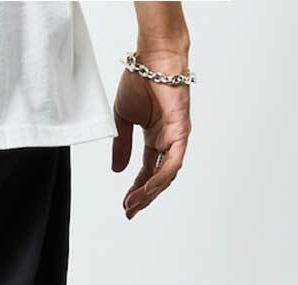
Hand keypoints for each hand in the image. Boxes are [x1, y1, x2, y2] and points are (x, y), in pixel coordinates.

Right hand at [112, 50, 191, 218]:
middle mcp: (167, 140)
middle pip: (158, 177)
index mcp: (154, 138)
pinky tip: (148, 189)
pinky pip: (173, 160)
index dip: (136, 189)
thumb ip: (121, 146)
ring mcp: (176, 136)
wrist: (151, 58)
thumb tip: (117, 170)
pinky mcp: (181, 130)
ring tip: (134, 204)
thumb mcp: (122, 121)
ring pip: (167, 174)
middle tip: (130, 212)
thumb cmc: (139, 81)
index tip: (126, 205)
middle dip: (144, 197)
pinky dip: (162, 176)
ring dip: (151, 192)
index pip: (147, 171)